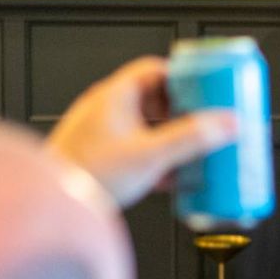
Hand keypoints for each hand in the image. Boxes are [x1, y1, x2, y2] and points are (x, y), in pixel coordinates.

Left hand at [48, 57, 240, 207]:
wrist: (53, 208)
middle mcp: (105, 110)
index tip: (206, 86)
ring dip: (170, 137)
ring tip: (193, 150)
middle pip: (153, 100)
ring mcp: (100, 135)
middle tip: (205, 120)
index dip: (183, 76)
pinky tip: (172, 177)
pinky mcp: (98, 159)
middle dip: (182, 112)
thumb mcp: (151, 154)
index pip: (154, 70)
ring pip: (144, 128)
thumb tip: (226, 122)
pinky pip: (135, 151)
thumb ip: (192, 138)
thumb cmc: (88, 174)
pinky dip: (156, 159)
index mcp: (114, 96)